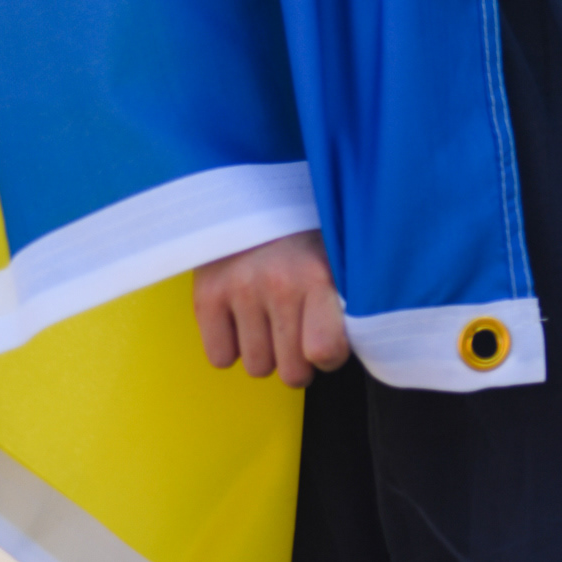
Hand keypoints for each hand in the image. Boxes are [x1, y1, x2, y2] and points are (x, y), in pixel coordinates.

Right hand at [192, 229, 348, 387]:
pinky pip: (220, 358)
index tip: (328, 340)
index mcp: (318, 273)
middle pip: (292, 372)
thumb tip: (355, 342)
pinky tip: (242, 316)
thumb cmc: (303, 228)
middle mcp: (278, 284)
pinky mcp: (206, 296)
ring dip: (266, 351)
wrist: (252, 189)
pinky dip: (231, 345)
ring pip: (257, 368)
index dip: (330, 355)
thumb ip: (343, 298)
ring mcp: (239, 291)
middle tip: (298, 327)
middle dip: (298, 358)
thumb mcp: (335, 253)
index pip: (326, 351)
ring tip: (270, 315)